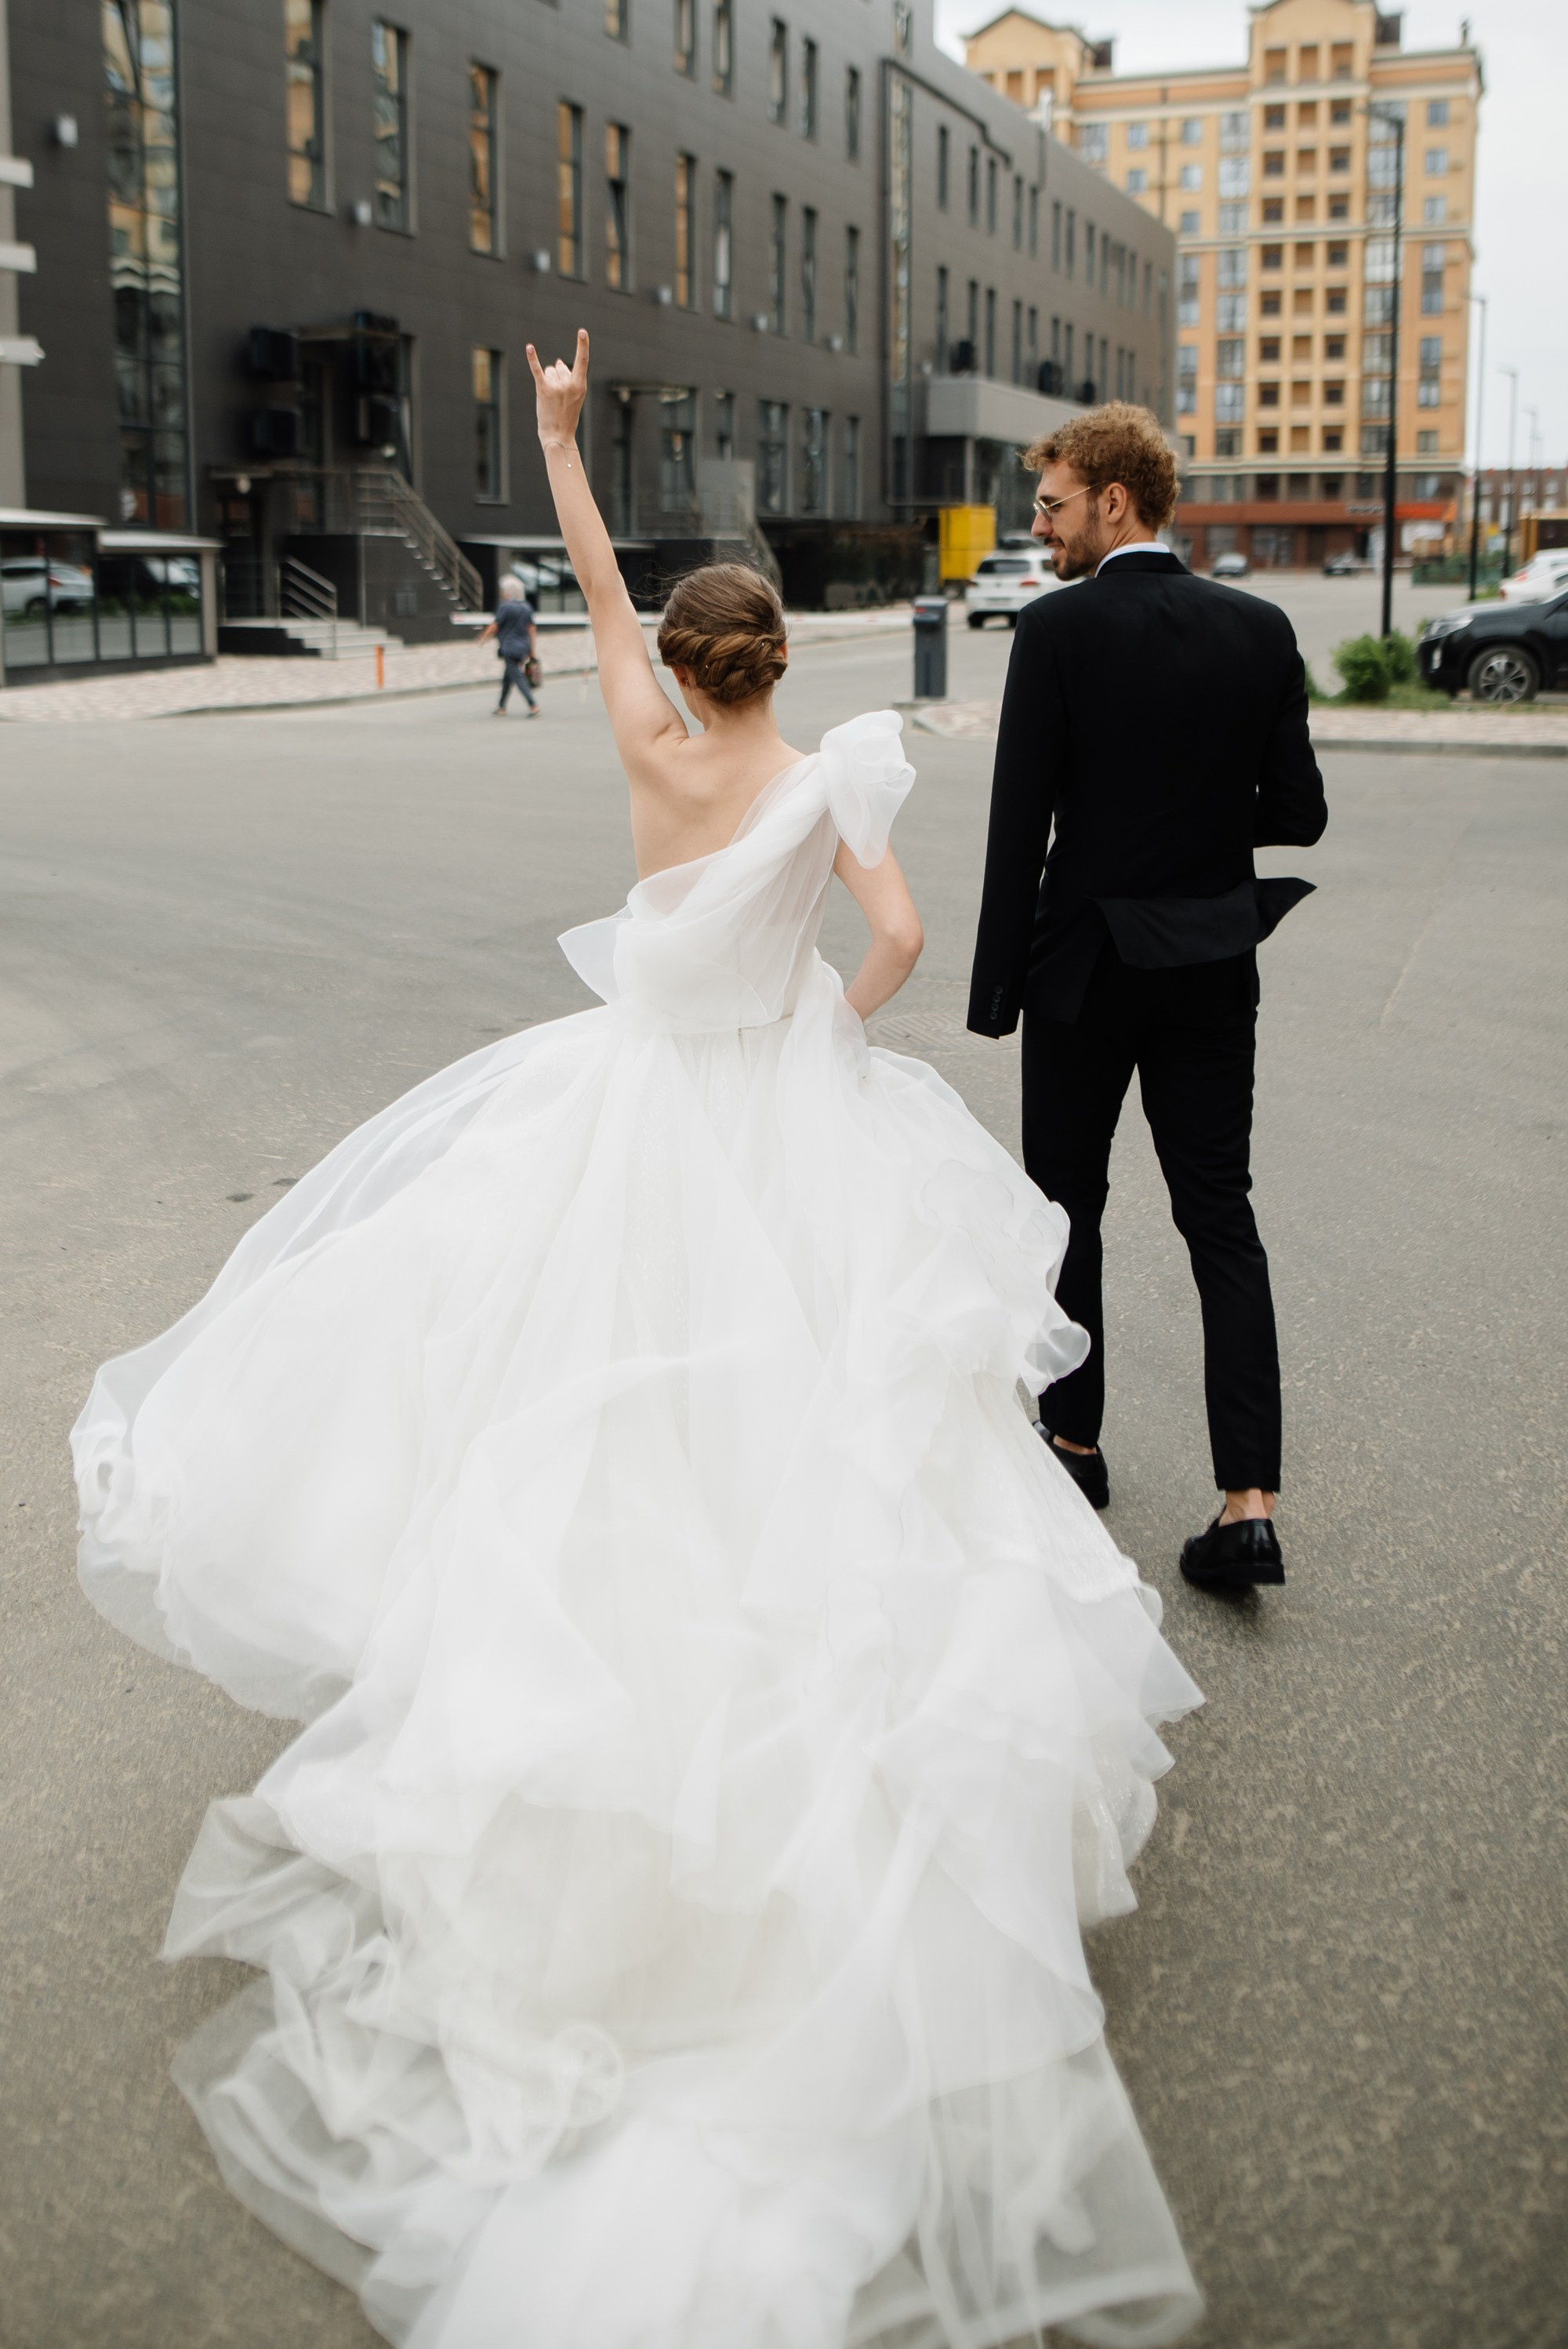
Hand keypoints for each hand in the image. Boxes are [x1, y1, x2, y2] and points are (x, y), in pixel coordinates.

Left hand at [527, 330, 588, 447]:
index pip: (583, 361)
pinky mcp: (543, 390)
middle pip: (559, 367)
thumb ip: (569, 378)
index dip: (582, 345)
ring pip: (549, 371)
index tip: (582, 331)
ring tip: (551, 399)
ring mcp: (557, 387)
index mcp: (580, 385)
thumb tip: (559, 361)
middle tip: (557, 397)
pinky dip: (532, 358)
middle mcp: (570, 384)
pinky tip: (529, 347)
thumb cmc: (566, 416)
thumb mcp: (573, 397)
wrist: (558, 436)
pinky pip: (537, 370)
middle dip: (556, 377)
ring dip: (548, 381)